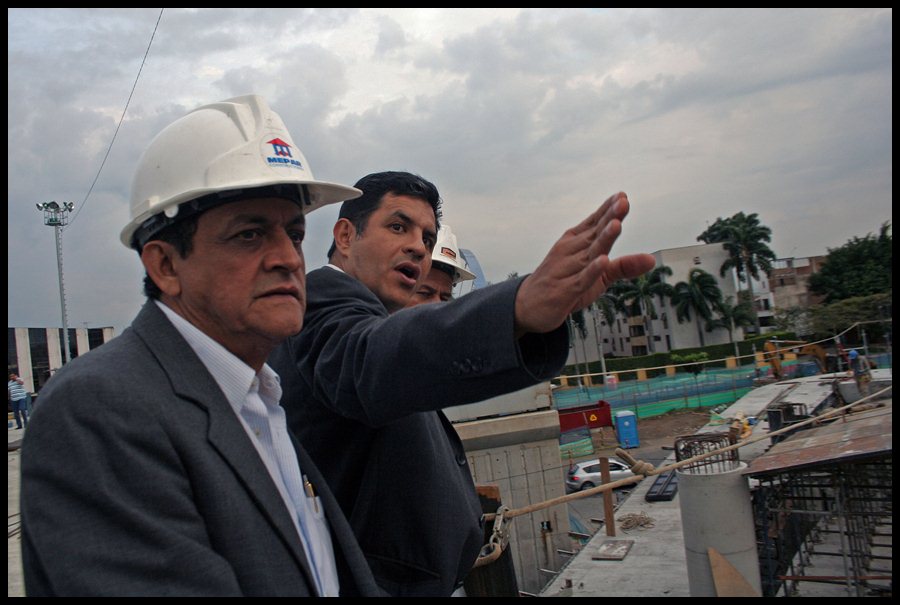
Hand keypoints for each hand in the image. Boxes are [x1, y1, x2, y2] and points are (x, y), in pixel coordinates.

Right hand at [514, 192, 655, 334]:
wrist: (527, 307)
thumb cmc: (564, 286)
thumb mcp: (598, 277)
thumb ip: (623, 266)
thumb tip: (651, 259)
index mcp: (576, 243)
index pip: (594, 223)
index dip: (608, 210)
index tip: (622, 196)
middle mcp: (570, 252)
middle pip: (594, 234)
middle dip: (609, 218)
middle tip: (623, 202)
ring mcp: (567, 271)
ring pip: (589, 253)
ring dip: (602, 239)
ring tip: (616, 224)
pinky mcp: (565, 291)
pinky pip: (581, 279)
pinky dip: (592, 271)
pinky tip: (602, 261)